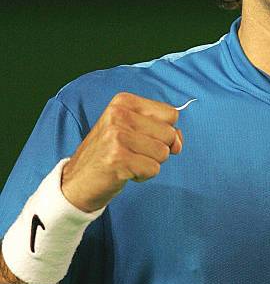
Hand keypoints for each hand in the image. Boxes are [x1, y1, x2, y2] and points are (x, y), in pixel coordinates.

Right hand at [60, 92, 182, 212]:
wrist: (76, 182)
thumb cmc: (110, 154)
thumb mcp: (135, 131)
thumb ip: (163, 131)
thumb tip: (178, 143)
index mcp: (124, 101)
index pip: (171, 113)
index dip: (165, 131)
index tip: (144, 138)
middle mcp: (119, 114)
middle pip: (169, 134)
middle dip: (157, 149)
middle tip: (133, 153)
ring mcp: (116, 136)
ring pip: (163, 153)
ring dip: (149, 163)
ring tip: (128, 162)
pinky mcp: (117, 158)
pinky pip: (153, 169)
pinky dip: (143, 175)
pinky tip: (124, 172)